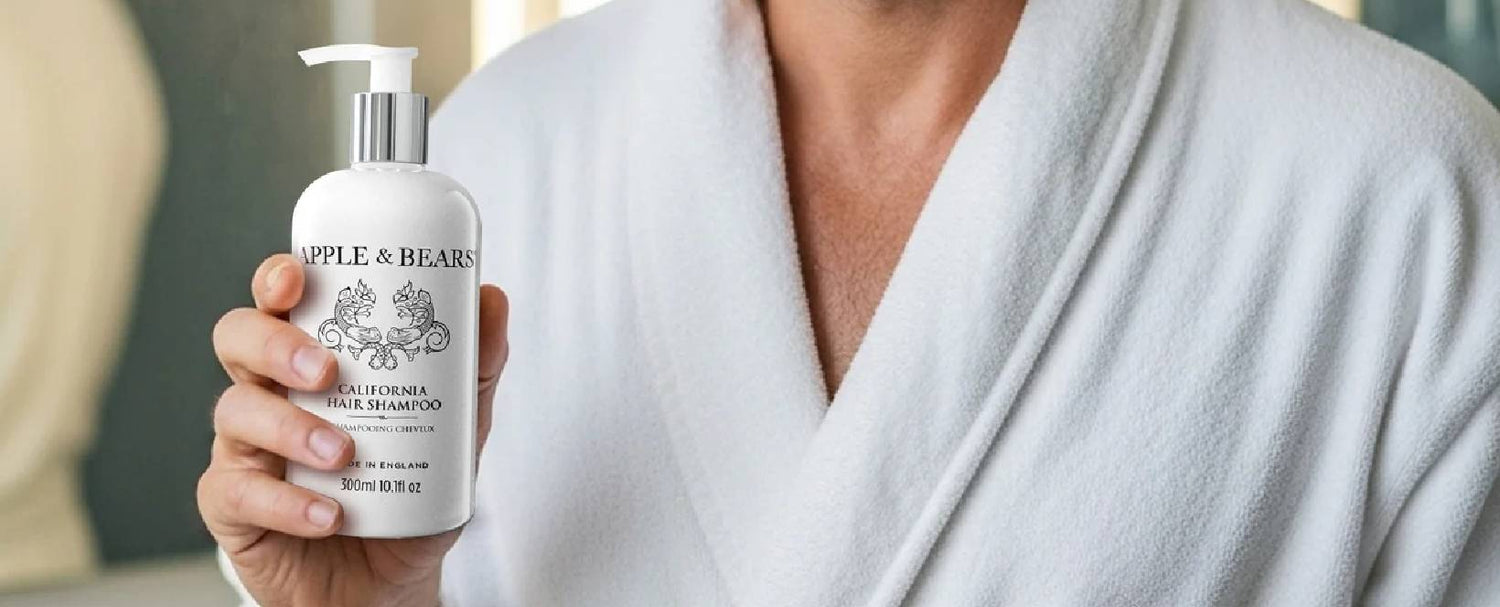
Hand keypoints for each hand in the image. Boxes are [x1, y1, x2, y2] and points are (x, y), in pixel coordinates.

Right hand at [198, 254, 507, 606]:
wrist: (389, 584)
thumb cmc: (409, 491)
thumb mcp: (454, 431)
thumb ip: (473, 370)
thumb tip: (491, 299)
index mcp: (313, 360)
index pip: (279, 302)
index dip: (277, 279)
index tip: (296, 278)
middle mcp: (270, 393)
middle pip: (238, 339)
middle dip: (275, 345)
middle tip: (327, 371)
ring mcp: (245, 448)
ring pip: (235, 412)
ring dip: (290, 428)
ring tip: (344, 454)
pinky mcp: (233, 506)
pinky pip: (236, 491)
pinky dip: (286, 502)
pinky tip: (329, 514)